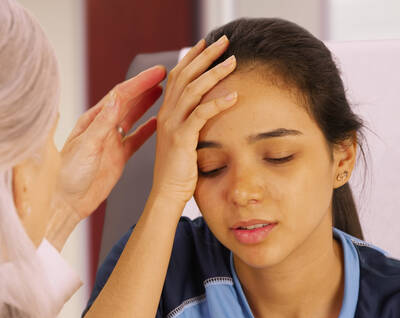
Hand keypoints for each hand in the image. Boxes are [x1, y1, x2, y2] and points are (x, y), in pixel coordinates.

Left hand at [56, 66, 166, 222]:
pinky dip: (147, 131)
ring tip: (163, 92)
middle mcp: (102, 128)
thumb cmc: (67, 174)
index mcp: (92, 120)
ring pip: (133, 118)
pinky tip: (158, 123)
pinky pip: (136, 140)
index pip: (120, 95)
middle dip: (146, 87)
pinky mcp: (118, 158)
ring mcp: (111, 143)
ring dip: (147, 104)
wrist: (66, 202)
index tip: (157, 72)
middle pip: (128, 102)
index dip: (140, 82)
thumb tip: (117, 99)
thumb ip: (103, 123)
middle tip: (166, 76)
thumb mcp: (86, 145)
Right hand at [151, 35, 237, 205]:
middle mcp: (166, 114)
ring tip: (233, 61)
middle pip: (185, 75)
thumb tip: (207, 112)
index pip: (177, 76)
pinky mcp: (181, 138)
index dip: (192, 57)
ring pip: (193, 90)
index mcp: (166, 113)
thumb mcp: (184, 142)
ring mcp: (172, 125)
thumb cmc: (179, 172)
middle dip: (205, 55)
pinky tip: (233, 96)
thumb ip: (192, 124)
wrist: (166, 194)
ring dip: (214, 73)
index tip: (206, 43)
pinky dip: (218, 103)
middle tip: (224, 41)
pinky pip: (201, 114)